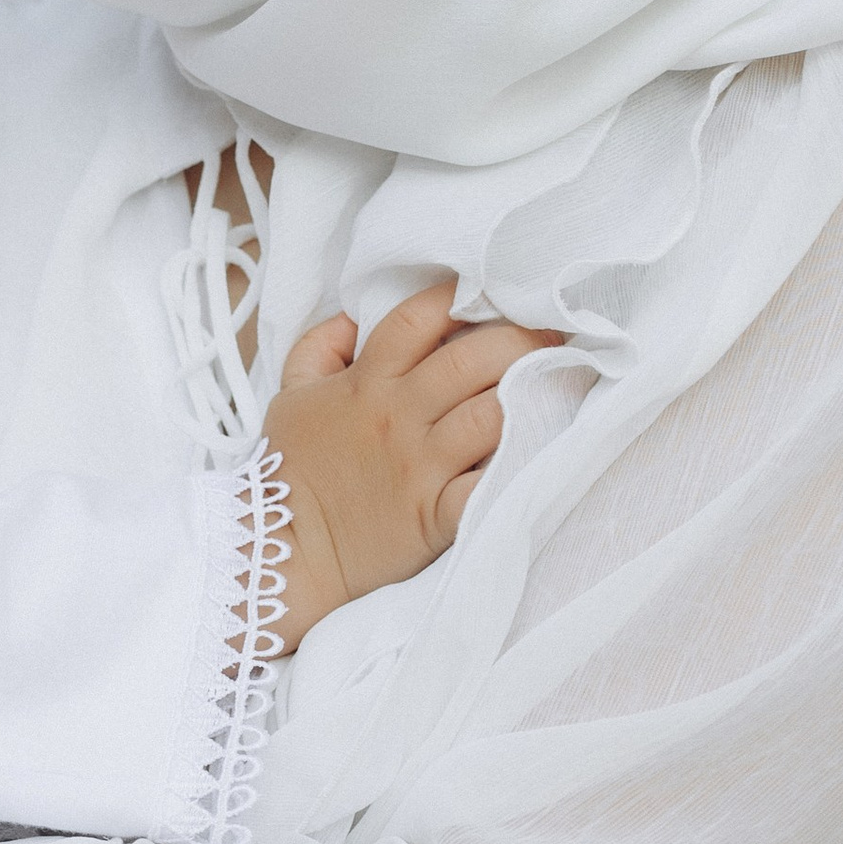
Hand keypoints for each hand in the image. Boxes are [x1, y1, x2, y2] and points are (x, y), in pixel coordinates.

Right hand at [263, 281, 561, 645]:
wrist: (281, 552)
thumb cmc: (290, 472)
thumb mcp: (288, 396)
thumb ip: (318, 346)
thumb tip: (356, 314)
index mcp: (366, 382)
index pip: (418, 319)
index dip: (458, 297)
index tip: (490, 291)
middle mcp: (398, 416)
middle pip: (472, 359)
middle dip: (521, 336)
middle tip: (551, 331)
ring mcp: (420, 466)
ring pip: (493, 413)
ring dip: (533, 392)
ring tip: (561, 379)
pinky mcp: (436, 514)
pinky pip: (490, 484)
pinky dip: (522, 466)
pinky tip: (546, 446)